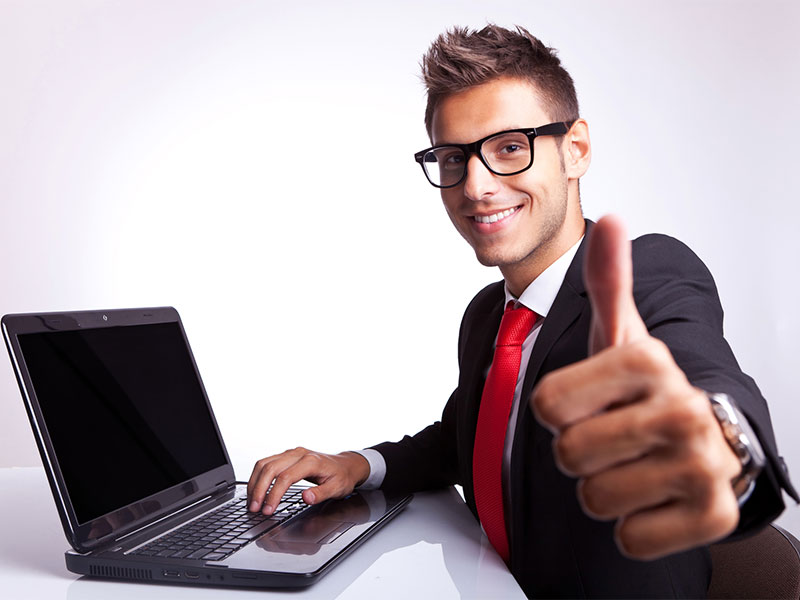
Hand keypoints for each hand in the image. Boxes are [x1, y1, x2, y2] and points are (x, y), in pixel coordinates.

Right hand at [247, 447, 369, 514]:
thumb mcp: (337, 488)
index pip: (285, 477)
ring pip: (264, 463)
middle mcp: (298, 454)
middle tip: (254, 508)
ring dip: (254, 482)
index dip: (273, 494)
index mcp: (311, 461)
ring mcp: (291, 453)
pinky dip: (258, 476)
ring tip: (251, 501)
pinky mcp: (286, 456)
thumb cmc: (341, 477)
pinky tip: (255, 489)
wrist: (346, 465)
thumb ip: (321, 494)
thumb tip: (306, 497)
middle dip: (259, 489)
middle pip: (270, 468)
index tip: (268, 509)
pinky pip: (266, 463)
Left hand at [531, 215, 741, 559]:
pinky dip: (632, 525)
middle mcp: (684, 410)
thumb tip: (612, 221)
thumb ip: (607, 283)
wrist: (707, 441)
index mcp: (649, 361)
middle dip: (579, 451)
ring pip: (594, 499)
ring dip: (604, 487)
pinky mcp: (713, 516)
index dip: (559, 409)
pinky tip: (656, 496)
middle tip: (613, 436)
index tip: (592, 399)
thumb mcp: (620, 335)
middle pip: (568, 455)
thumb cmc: (644, 388)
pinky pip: (629, 537)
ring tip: (634, 463)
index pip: (546, 404)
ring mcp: (703, 466)